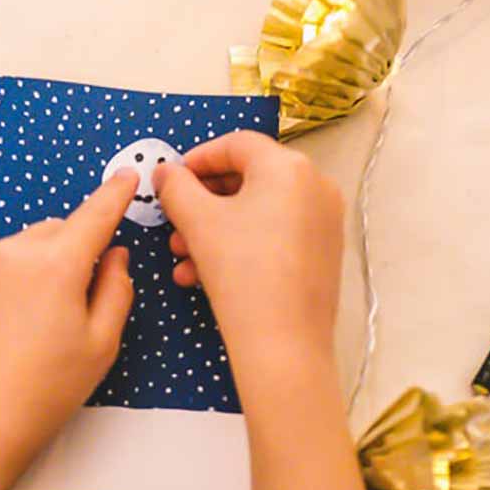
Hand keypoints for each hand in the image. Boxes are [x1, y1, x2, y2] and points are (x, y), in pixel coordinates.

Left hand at [0, 169, 137, 489]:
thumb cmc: (46, 390)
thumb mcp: (101, 345)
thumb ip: (116, 289)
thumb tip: (114, 255)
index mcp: (58, 263)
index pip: (95, 215)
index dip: (115, 195)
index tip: (127, 176)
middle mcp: (12, 252)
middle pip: (55, 232)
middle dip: (73, 249)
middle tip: (77, 298)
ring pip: (20, 250)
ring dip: (36, 267)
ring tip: (34, 322)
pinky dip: (3, 284)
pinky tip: (1, 328)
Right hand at [155, 132, 343, 389]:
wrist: (283, 344)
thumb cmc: (241, 272)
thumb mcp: (198, 222)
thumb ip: (176, 187)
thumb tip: (165, 173)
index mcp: (289, 167)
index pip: (237, 144)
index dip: (197, 158)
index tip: (170, 178)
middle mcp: (315, 186)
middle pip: (248, 178)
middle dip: (202, 202)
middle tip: (173, 221)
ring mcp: (324, 221)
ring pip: (257, 212)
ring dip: (214, 229)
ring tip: (182, 257)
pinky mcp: (323, 253)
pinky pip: (274, 235)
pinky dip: (240, 245)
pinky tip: (203, 274)